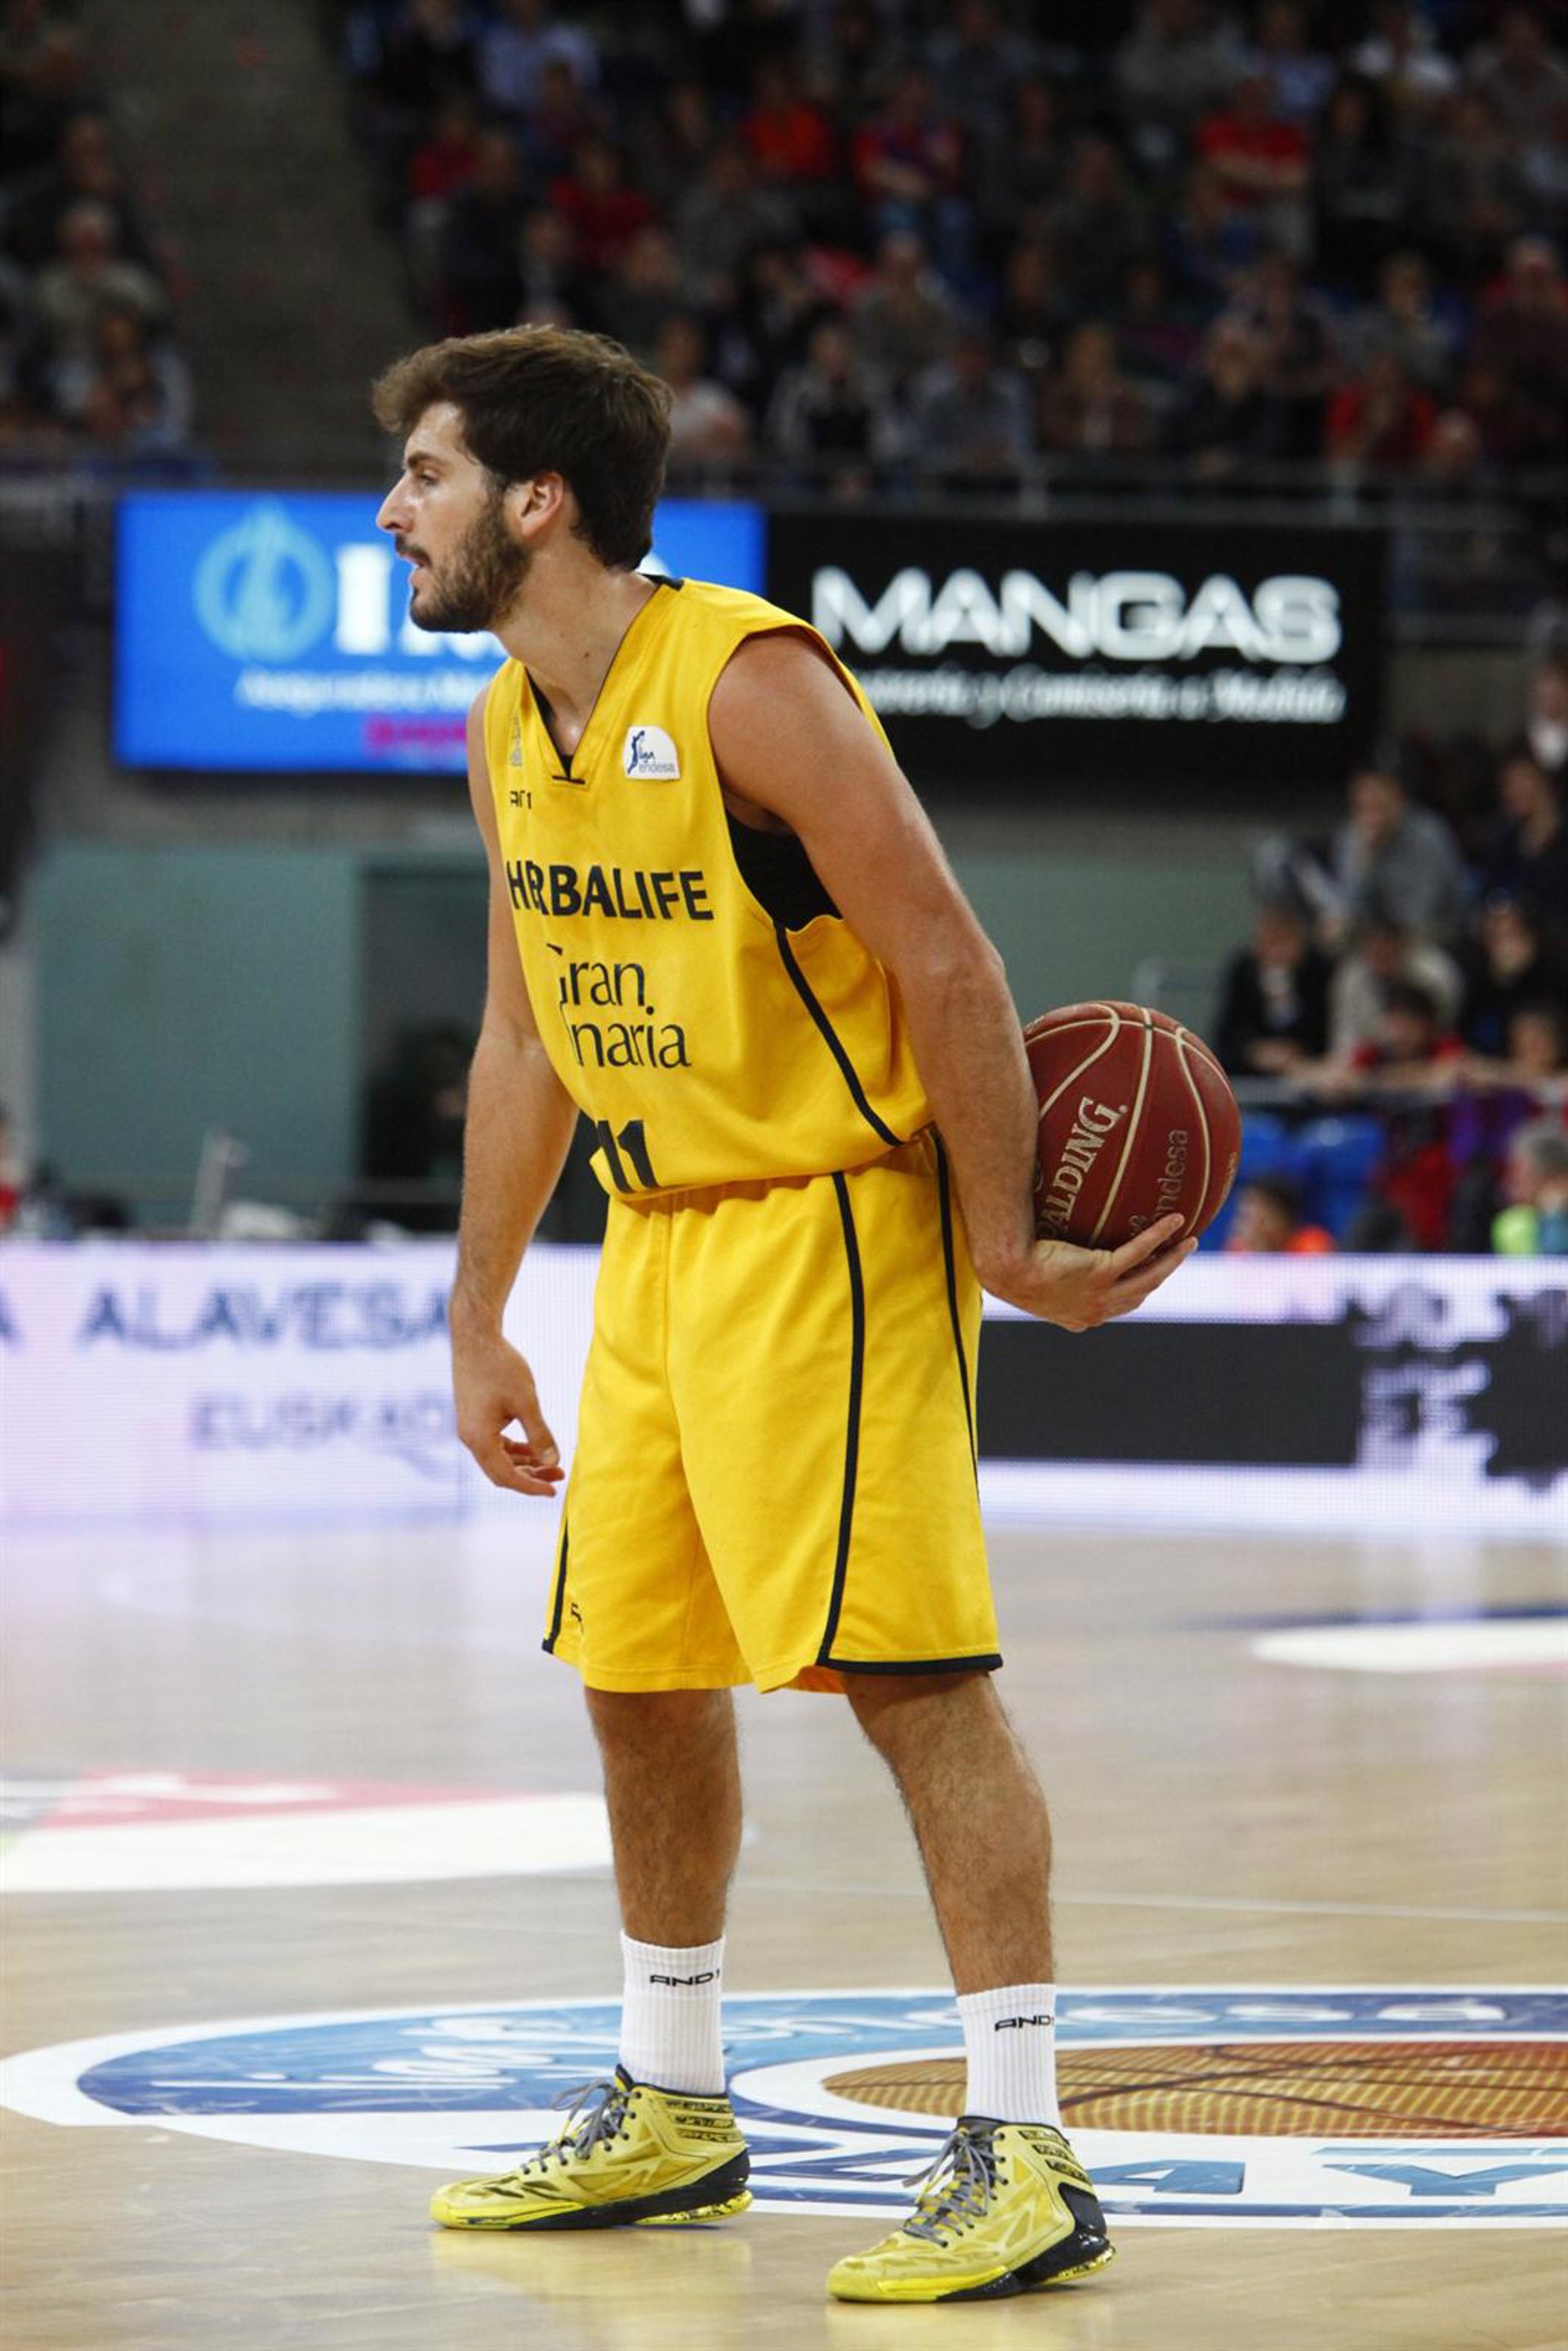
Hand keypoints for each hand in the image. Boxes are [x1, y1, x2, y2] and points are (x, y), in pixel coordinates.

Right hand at [452, 1324, 562, 1496]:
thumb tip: (553, 1462)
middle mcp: (470, 1438)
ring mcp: (470, 1428)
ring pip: (498, 1459)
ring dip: (523, 1463)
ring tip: (551, 1464)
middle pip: (500, 1472)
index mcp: (479, 1438)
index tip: (554, 1491)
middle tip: (559, 1476)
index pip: (506, 1476)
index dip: (531, 1486)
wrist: (475, 1337)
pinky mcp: (474, 1418)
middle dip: (530, 1477)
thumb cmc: (500, 1366)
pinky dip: (514, 1450)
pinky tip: (534, 1448)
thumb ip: (539, 1434)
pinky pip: (494, 1444)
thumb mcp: (526, 1401)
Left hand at [979, 1214, 1194, 1331]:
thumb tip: (1045, 1244)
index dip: (1138, 1291)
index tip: (1150, 1276)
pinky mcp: (1101, 1273)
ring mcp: (1100, 1295)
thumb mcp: (1031, 1276)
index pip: (1118, 1307)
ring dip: (1172, 1259)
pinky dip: (1159, 1235)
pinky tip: (1174, 1219)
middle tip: (1180, 1255)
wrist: (1004, 1266)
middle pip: (1141, 1293)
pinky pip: (1138, 1252)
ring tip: (1188, 1241)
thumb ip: (1049, 1269)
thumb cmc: (1008, 1266)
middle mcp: (1095, 1312)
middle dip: (1164, 1275)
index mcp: (1079, 1317)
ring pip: (1149, 1277)